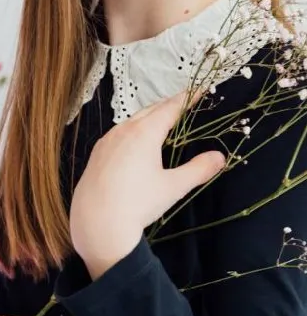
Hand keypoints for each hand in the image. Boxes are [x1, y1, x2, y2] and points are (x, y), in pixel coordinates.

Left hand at [70, 92, 225, 278]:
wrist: (96, 224)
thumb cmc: (137, 204)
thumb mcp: (173, 187)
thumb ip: (198, 170)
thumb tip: (219, 157)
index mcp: (144, 133)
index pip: (170, 108)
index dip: (187, 98)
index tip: (199, 90)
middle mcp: (124, 130)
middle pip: (150, 110)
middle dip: (169, 105)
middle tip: (184, 103)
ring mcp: (107, 140)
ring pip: (132, 120)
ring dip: (149, 117)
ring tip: (162, 121)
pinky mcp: (97, 153)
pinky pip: (119, 132)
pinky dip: (133, 129)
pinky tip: (135, 143)